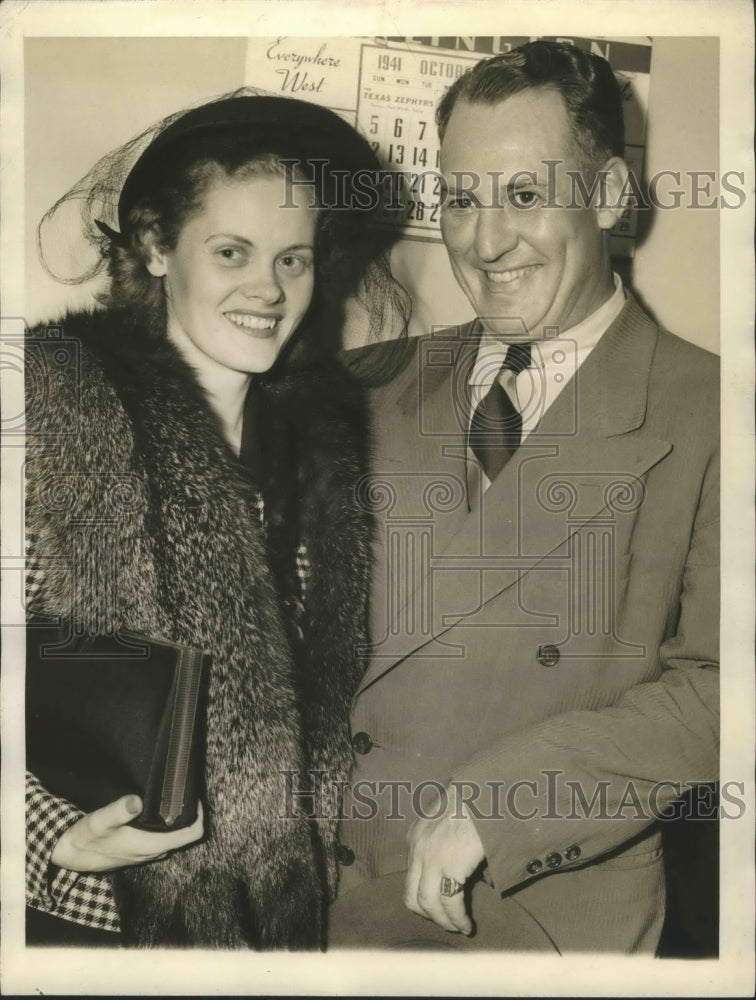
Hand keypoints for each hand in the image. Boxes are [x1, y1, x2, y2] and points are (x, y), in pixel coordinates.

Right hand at [51, 795, 203, 872]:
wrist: (70, 856)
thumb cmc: (85, 838)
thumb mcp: (98, 821)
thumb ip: (117, 811)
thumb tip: (136, 801)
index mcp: (150, 845)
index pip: (190, 834)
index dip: (198, 815)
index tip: (194, 795)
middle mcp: (153, 852)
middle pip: (185, 834)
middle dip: (187, 813)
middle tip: (183, 789)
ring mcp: (147, 854)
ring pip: (173, 836)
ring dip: (176, 819)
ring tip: (172, 795)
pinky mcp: (140, 851)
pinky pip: (162, 838)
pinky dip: (165, 825)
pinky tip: (157, 809)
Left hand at [404, 791, 484, 933]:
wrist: (483, 789)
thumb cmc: (472, 800)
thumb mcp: (449, 820)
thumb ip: (447, 843)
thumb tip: (463, 869)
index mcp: (415, 837)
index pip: (411, 878)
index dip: (423, 898)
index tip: (439, 907)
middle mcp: (417, 849)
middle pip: (411, 896)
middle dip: (428, 915)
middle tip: (445, 922)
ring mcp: (431, 858)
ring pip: (427, 904)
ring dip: (443, 922)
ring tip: (457, 928)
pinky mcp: (449, 865)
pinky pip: (449, 903)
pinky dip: (457, 919)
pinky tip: (467, 925)